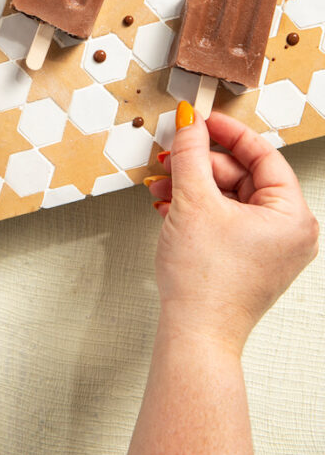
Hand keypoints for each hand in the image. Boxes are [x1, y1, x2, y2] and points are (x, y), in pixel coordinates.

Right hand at [145, 103, 318, 352]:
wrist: (194, 335)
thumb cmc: (205, 283)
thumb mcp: (193, 200)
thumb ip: (190, 153)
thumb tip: (189, 123)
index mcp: (292, 215)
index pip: (262, 154)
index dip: (226, 132)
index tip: (200, 119)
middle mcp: (289, 232)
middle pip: (241, 175)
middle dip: (199, 166)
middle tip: (170, 158)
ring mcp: (270, 248)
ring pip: (229, 196)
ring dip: (192, 187)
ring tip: (162, 189)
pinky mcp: (250, 260)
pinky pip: (225, 218)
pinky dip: (197, 209)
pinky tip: (170, 208)